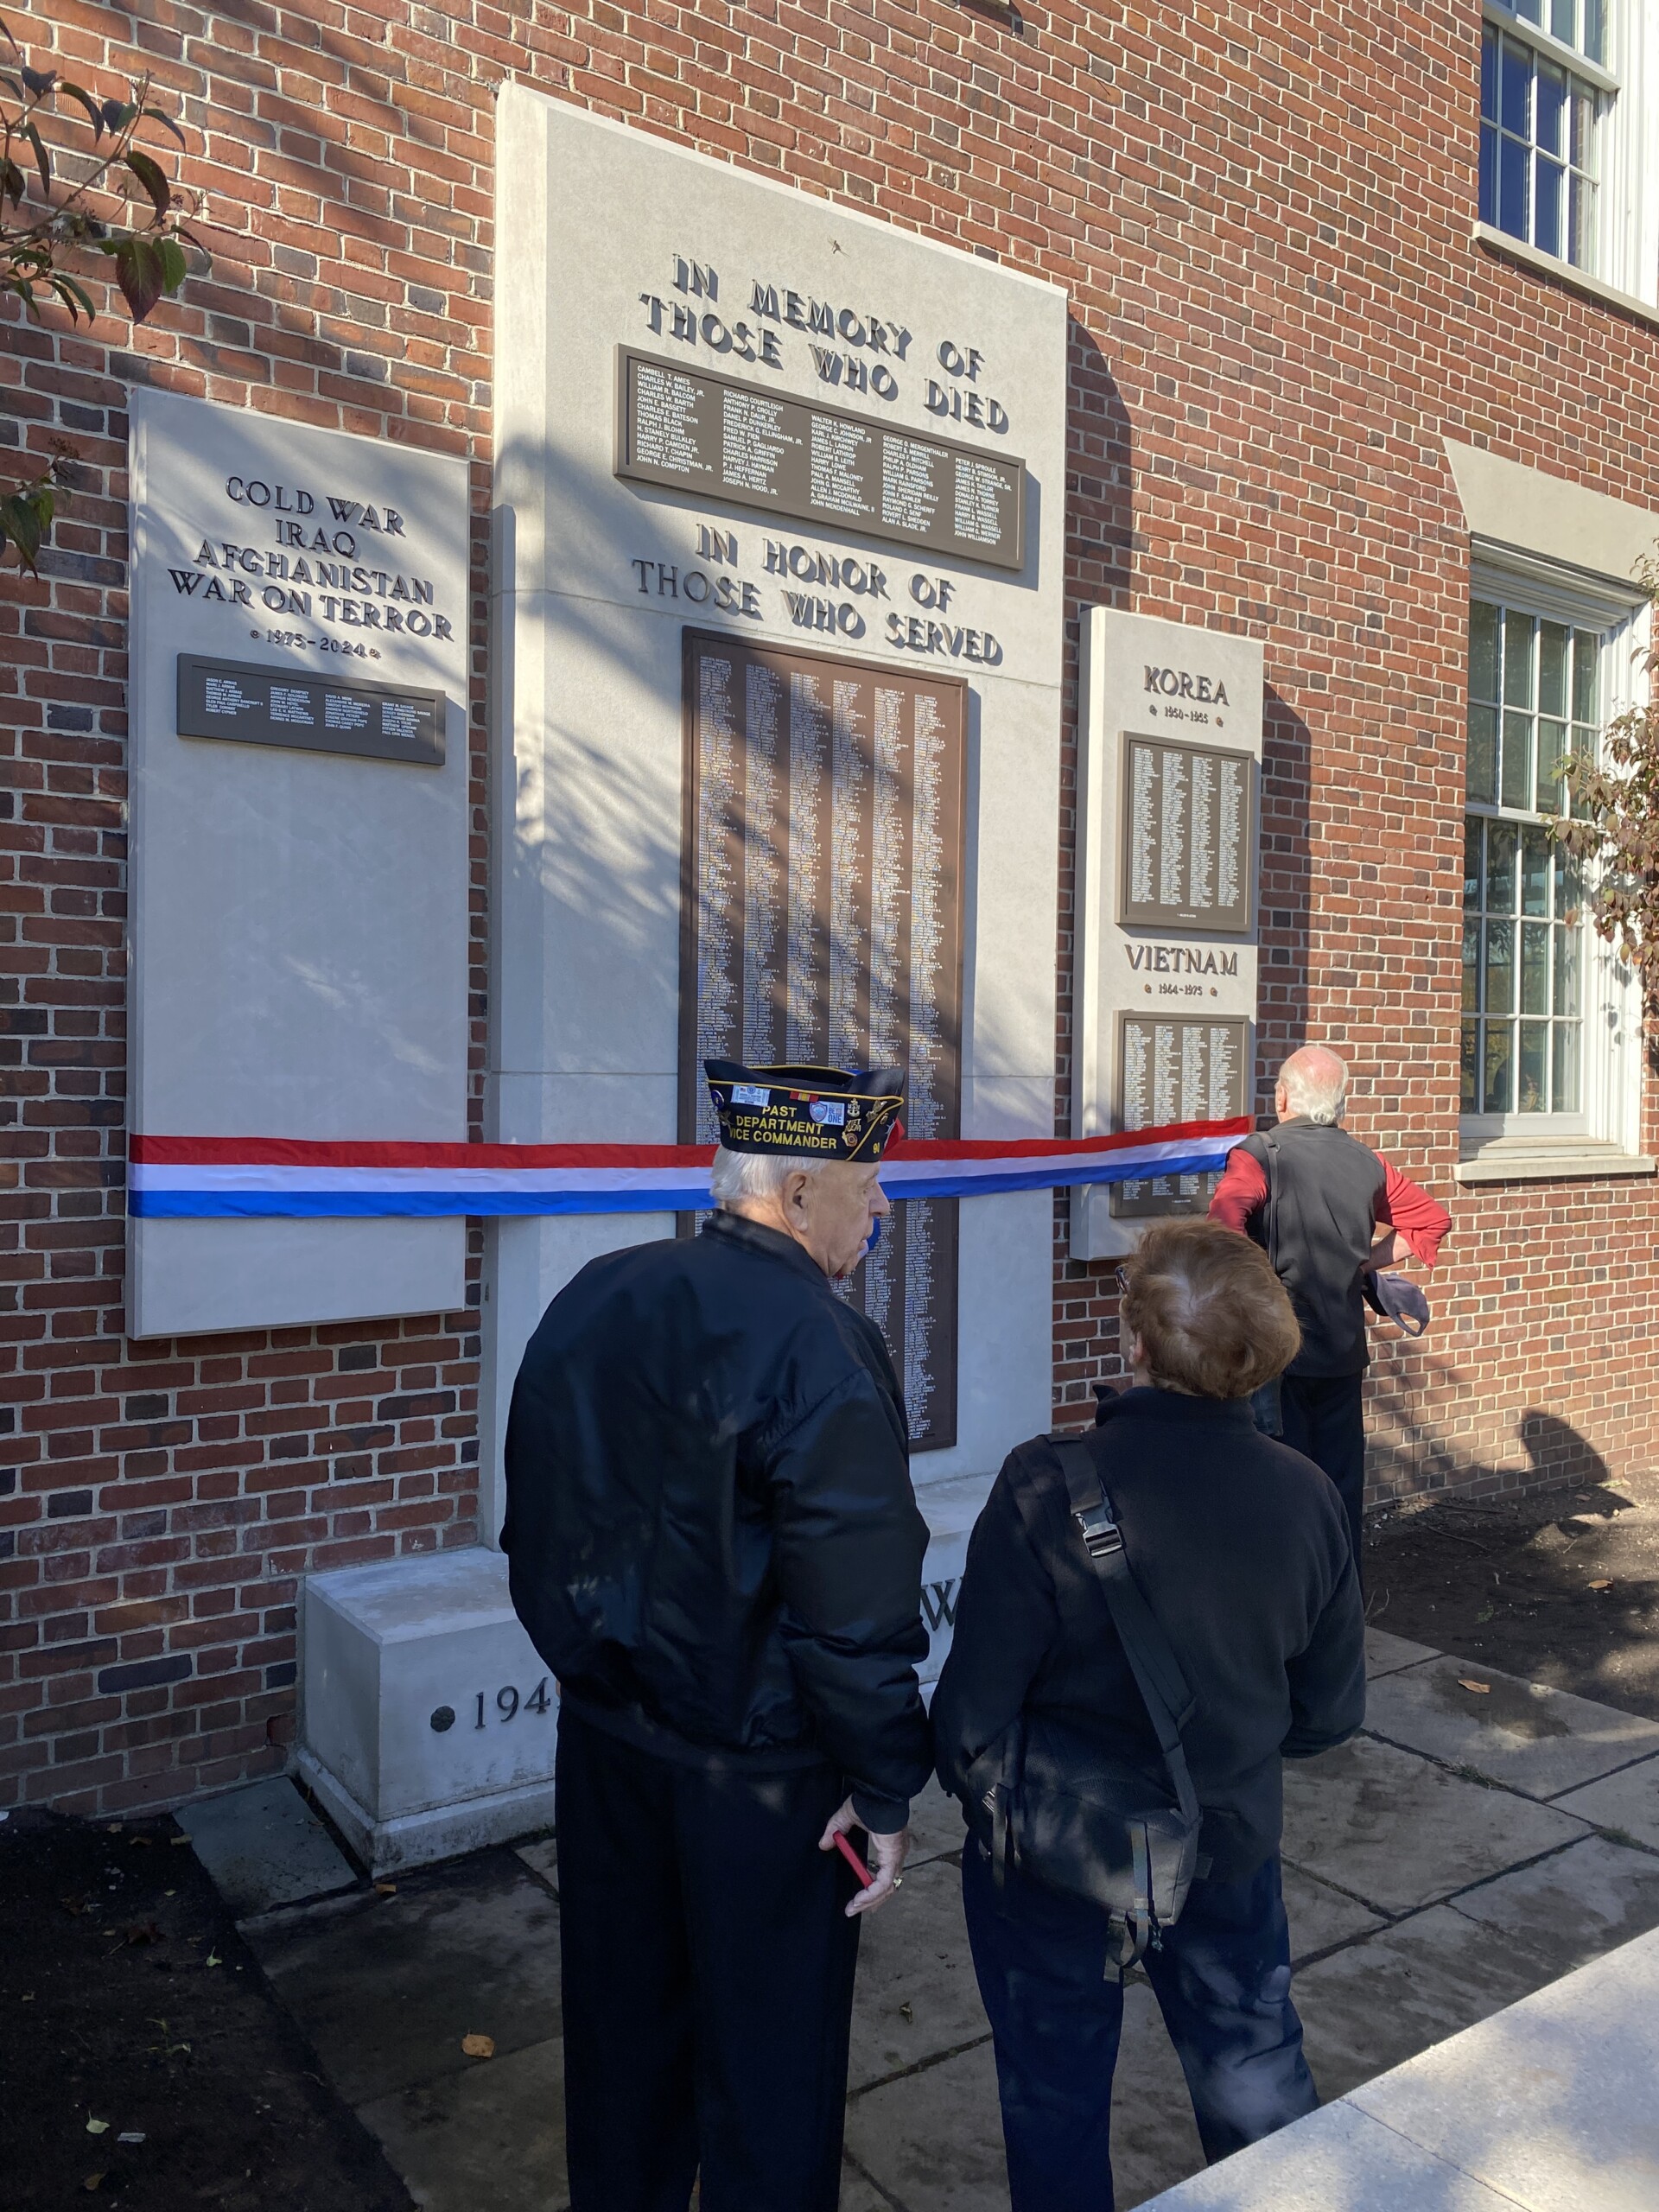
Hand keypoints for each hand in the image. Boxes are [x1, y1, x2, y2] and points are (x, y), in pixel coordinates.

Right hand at [818, 1795, 909, 1917]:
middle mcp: (896, 1854)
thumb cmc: (869, 1802)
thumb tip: (823, 1844)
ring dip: (869, 1901)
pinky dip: (871, 1894)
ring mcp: (896, 1858)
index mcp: (890, 1846)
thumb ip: (835, 1831)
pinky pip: (883, 1883)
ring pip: (886, 1889)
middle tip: (856, 1909)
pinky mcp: (893, 1859)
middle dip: (872, 1900)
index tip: (861, 1899)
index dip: (875, 1888)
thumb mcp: (847, 1817)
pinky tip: (858, 1900)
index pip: (885, 1873)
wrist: (879, 1793)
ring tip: (853, 1908)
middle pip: (887, 1886)